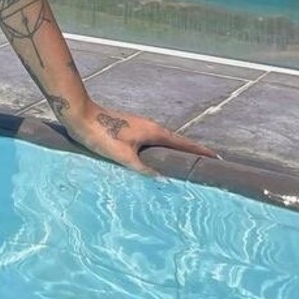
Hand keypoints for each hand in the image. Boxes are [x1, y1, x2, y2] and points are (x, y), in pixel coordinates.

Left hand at [63, 100, 216, 176]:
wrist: (80, 116)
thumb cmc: (102, 135)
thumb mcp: (124, 156)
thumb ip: (144, 170)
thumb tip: (165, 181)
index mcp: (154, 131)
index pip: (184, 143)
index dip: (200, 151)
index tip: (217, 158)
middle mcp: (150, 127)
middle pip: (177, 142)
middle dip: (192, 153)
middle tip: (206, 166)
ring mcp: (140, 127)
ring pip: (164, 141)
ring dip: (177, 151)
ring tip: (186, 165)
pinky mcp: (130, 130)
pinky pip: (153, 142)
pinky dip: (162, 150)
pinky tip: (158, 160)